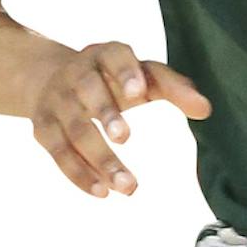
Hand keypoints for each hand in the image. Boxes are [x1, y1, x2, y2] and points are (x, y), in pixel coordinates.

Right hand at [28, 40, 211, 199]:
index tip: (139, 93)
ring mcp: (56, 100)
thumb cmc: (112, 80)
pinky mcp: (42, 126)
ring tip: (127, 186)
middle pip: (89, 92)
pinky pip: (58, 152)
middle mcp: (77, 74)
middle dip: (106, 114)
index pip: (114, 56)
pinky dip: (78, 173)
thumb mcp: (142, 76)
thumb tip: (205, 110)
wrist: (48, 79)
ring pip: (74, 129)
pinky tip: (101, 191)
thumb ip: (174, 88)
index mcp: (105, 55)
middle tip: (125, 138)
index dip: (125, 73)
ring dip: (99, 158)